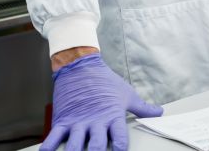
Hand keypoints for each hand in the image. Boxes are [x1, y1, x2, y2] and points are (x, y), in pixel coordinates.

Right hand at [42, 53, 162, 150]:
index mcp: (112, 116)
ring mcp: (77, 122)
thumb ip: (142, 108)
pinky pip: (53, 136)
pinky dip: (48, 147)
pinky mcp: (62, 120)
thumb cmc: (105, 81)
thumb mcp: (126, 94)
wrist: (80, 66)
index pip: (120, 138)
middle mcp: (95, 122)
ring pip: (74, 145)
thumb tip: (159, 112)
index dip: (120, 149)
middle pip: (97, 146)